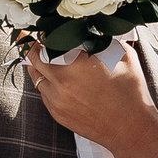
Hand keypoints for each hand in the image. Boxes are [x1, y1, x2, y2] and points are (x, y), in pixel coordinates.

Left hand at [24, 40, 157, 151]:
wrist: (130, 129)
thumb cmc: (131, 92)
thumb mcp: (123, 57)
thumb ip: (105, 40)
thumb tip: (92, 28)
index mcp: (76, 64)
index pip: (47, 42)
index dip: (41, 33)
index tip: (40, 28)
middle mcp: (62, 81)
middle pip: (33, 58)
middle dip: (31, 46)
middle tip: (27, 38)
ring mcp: (57, 99)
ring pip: (35, 77)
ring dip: (36, 65)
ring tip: (40, 57)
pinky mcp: (57, 113)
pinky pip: (44, 93)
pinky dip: (46, 83)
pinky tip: (56, 79)